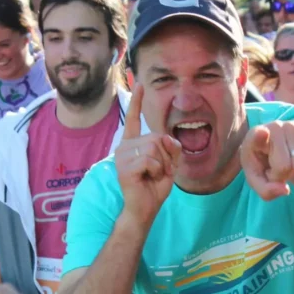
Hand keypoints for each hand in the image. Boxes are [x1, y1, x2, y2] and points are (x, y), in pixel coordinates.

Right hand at [115, 86, 180, 221]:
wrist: (144, 208)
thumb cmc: (154, 187)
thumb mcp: (169, 164)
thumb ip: (171, 147)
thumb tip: (167, 137)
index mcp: (133, 144)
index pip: (134, 119)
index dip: (137, 102)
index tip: (139, 84)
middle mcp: (124, 146)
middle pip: (156, 137)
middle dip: (166, 156)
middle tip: (158, 171)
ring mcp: (122, 156)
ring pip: (154, 147)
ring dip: (162, 164)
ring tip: (152, 175)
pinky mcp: (124, 167)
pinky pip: (151, 160)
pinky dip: (156, 171)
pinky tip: (148, 179)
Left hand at [239, 120, 293, 200]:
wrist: (274, 147)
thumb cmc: (262, 165)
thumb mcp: (257, 181)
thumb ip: (266, 190)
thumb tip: (285, 190)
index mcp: (253, 137)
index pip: (257, 135)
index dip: (260, 135)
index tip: (263, 133)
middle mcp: (272, 128)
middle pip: (284, 166)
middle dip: (281, 176)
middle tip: (273, 171)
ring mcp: (290, 127)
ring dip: (292, 173)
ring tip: (283, 166)